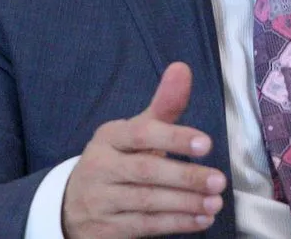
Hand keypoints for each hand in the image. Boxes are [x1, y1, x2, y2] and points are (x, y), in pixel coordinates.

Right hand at [62, 62, 226, 237]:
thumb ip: (163, 106)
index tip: (206, 143)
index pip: (142, 134)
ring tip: (215, 202)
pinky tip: (201, 220)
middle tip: (219, 180)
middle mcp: (101, 167)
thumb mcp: (134, 132)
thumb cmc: (117, 160)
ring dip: (186, 203)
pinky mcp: (105, 228)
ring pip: (147, 202)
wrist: (71, 204)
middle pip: (146, 171)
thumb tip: (182, 68)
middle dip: (186, 176)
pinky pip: (145, 225)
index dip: (174, 137)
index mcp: (109, 137)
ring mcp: (100, 200)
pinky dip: (176, 223)